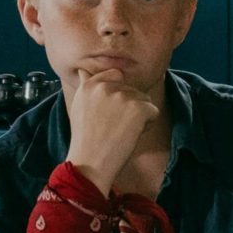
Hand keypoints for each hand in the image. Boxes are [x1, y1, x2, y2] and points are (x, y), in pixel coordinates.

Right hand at [62, 68, 156, 191]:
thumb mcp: (79, 107)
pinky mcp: (138, 108)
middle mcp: (105, 87)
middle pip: (132, 90)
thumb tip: (83, 69)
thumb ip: (85, 86)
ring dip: (138, 116)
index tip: (108, 114)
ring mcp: (122, 96)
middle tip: (112, 128)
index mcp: (90, 85)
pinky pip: (153, 111)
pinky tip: (131, 135)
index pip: (116, 75)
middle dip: (128, 107)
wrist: (91, 163)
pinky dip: (147, 125)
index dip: (118, 95)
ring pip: (144, 100)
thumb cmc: (86, 140)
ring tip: (120, 132)